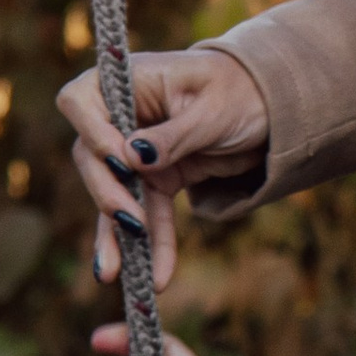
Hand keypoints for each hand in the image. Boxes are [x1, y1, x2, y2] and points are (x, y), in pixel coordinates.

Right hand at [57, 45, 267, 287]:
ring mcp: (137, 150)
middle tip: (130, 222)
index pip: (81, 99)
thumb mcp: (213, 111)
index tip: (120, 159)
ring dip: (116, 234)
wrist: (274, 107)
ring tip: (113, 274)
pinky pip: (147, 213)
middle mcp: (123, 115)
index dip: (91, 131)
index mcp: (130, 80)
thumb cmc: (244, 91)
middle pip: (91, 155)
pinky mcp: (157, 178)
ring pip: (114, 193)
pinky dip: (153, 243)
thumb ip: (174, 135)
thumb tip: (133, 158)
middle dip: (106, 192)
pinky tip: (157, 275)